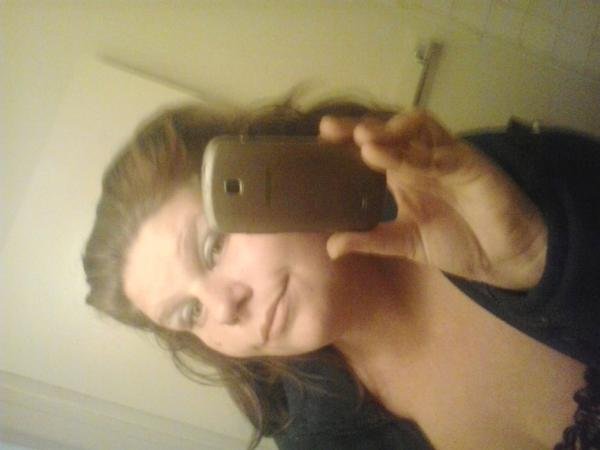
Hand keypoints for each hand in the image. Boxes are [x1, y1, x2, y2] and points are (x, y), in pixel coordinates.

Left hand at [320, 111, 547, 290]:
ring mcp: (444, 158)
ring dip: (387, 132)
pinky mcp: (468, 162)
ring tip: (361, 140)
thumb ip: (371, 241)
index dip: (347, 143)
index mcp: (403, 176)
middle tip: (330, 129)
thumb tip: (330, 247)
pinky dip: (415, 151)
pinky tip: (390, 155)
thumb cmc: (459, 244)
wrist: (504, 258)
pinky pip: (440, 149)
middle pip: (387, 133)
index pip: (372, 150)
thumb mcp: (406, 244)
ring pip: (414, 131)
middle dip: (359, 128)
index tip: (320, 142)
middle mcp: (420, 161)